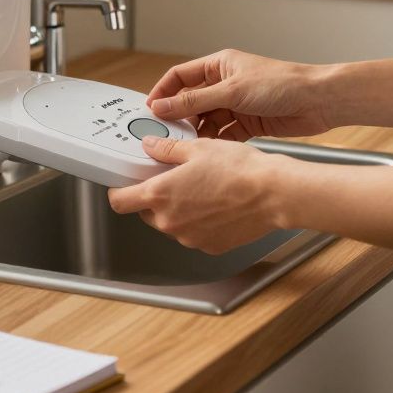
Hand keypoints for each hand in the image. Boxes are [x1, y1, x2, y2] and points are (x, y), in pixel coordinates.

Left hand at [107, 135, 290, 253]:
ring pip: (170, 224)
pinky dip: (197, 222)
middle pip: (146, 212)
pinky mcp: (209, 246)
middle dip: (154, 197)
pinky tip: (214, 204)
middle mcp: (170, 222)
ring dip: (177, 210)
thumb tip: (151, 146)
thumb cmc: (240, 170)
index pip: (119, 202)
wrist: (274, 194)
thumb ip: (166, 150)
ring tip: (200, 190)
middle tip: (172, 179)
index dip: (118, 191)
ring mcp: (189, 237)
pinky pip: (192, 234)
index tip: (124, 184)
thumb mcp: (198, 148)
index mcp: (160, 195)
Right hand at [146, 49, 334, 140]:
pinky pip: (223, 134)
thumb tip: (162, 106)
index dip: (162, 92)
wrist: (319, 102)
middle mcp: (225, 84)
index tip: (149, 111)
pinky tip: (209, 152)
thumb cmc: (283, 83)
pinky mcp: (247, 123)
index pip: (180, 77)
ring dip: (197, 133)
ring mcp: (236, 105)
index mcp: (219, 65)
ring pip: (206, 120)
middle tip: (166, 134)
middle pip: (191, 102)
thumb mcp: (232, 91)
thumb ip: (194, 101)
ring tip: (187, 146)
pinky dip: (215, 143)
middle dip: (179, 118)